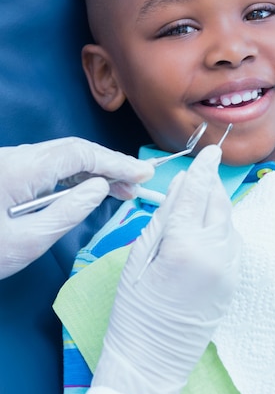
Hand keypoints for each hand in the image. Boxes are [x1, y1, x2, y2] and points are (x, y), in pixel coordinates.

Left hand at [0, 137, 153, 278]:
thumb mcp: (27, 242)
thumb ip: (68, 212)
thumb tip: (99, 188)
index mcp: (20, 169)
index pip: (79, 154)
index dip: (115, 162)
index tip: (142, 175)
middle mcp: (15, 158)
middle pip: (72, 151)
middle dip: (108, 165)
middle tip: (137, 185)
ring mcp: (9, 163)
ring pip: (61, 158)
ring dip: (93, 171)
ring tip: (121, 191)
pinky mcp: (7, 173)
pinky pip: (47, 168)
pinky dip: (73, 178)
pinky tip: (90, 190)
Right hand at [93, 145, 241, 393]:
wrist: (153, 362)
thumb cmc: (134, 311)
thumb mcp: (138, 258)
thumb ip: (162, 218)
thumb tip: (180, 186)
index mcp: (185, 245)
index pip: (197, 194)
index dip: (203, 169)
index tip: (211, 149)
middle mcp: (215, 254)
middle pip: (219, 204)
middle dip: (212, 183)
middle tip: (204, 169)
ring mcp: (229, 270)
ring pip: (229, 222)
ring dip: (217, 204)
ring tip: (201, 198)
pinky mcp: (234, 283)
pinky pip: (233, 242)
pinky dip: (223, 226)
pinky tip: (208, 226)